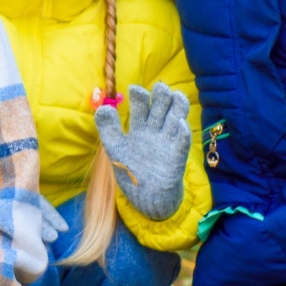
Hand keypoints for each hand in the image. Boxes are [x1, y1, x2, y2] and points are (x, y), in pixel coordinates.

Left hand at [94, 82, 190, 220]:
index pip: (141, 105)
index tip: (134, 89)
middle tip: (159, 87)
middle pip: (161, 107)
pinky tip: (180, 123)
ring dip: (177, 106)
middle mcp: (155, 130)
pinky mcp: (177, 156)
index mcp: (139, 126)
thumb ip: (108, 130)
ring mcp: (167, 141)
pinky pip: (182, 141)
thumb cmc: (131, 172)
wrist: (146, 198)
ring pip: (176, 118)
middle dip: (161, 96)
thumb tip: (102, 109)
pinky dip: (183, 132)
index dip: (140, 96)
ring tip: (175, 95)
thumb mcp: (116, 150)